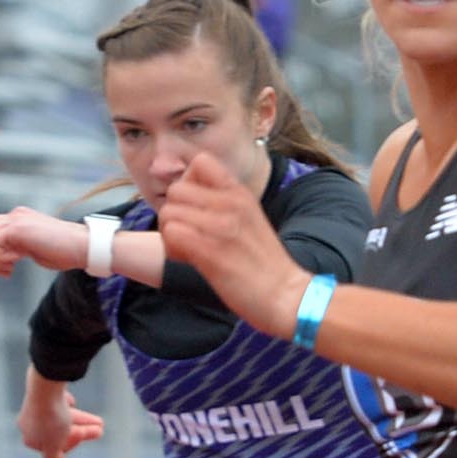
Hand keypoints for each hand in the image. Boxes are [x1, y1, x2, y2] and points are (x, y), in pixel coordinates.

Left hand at [0, 208, 87, 276]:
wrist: (81, 247)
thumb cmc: (65, 252)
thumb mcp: (35, 249)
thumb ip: (18, 248)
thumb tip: (4, 257)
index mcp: (19, 218)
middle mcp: (15, 215)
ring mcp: (16, 219)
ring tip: (9, 270)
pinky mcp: (17, 227)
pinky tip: (14, 264)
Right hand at [18, 377, 102, 457]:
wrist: (45, 387)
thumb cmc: (50, 420)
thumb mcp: (53, 446)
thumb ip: (52, 457)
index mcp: (30, 438)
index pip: (53, 447)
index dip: (70, 444)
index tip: (80, 436)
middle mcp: (29, 423)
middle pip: (60, 431)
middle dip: (82, 432)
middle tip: (100, 429)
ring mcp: (35, 407)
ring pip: (62, 417)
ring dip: (82, 421)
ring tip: (100, 422)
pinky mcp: (40, 392)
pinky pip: (57, 401)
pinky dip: (67, 404)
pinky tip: (71, 401)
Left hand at [154, 150, 304, 335]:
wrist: (287, 295)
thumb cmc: (266, 264)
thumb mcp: (250, 218)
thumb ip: (224, 204)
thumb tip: (192, 201)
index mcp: (240, 193)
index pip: (201, 162)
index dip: (188, 182)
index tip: (195, 207)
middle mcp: (230, 204)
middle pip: (176, 190)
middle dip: (174, 213)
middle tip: (186, 235)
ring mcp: (220, 226)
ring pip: (169, 212)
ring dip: (170, 233)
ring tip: (186, 250)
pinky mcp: (210, 251)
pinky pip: (172, 234)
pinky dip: (172, 249)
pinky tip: (187, 260)